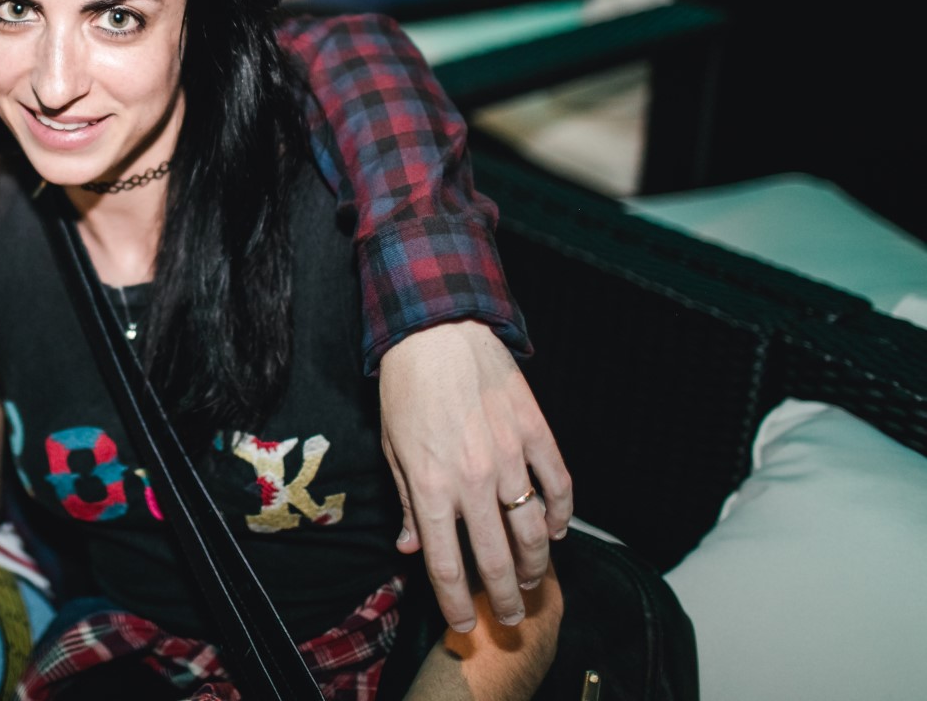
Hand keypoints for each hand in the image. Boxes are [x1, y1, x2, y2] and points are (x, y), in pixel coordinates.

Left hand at [379, 320, 571, 632]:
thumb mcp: (393, 449)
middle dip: (505, 598)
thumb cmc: (408, 389)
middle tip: (512, 617)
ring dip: (536, 563)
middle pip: (496, 559)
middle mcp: (474, 479)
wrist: (437, 332)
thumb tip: (411, 548)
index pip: (446, 563)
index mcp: (433, 486)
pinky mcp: (535, 432)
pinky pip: (559, 485)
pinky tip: (556, 530)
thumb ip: (409, 504)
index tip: (464, 624)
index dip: (456, 602)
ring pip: (534, 530)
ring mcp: (509, 456)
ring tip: (532, 579)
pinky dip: (562, 514)